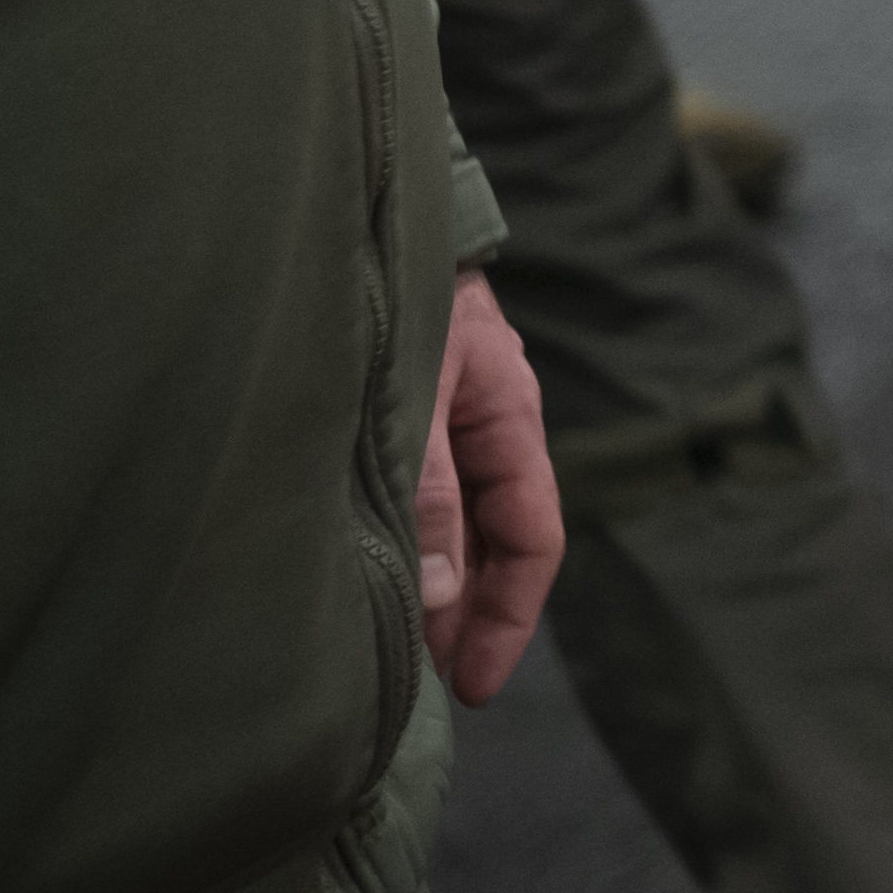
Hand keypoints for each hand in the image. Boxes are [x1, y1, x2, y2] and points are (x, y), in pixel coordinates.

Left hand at [414, 273, 560, 708]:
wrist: (359, 203)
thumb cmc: (398, 291)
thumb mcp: (417, 397)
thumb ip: (428, 492)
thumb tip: (438, 595)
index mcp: (510, 416)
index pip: (532, 538)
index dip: (508, 617)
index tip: (474, 683)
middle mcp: (483, 422)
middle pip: (493, 541)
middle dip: (468, 616)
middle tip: (429, 689)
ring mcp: (442, 416)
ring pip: (453, 523)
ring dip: (434, 586)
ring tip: (397, 652)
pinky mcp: (396, 410)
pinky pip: (415, 496)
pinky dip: (404, 546)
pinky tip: (371, 578)